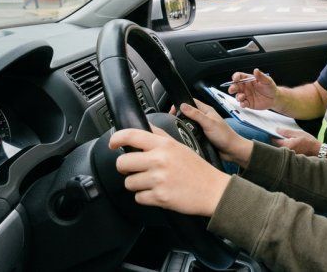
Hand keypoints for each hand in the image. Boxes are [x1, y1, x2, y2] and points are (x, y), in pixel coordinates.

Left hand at [109, 125, 229, 216]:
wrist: (213, 190)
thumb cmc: (198, 169)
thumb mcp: (180, 146)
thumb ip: (160, 136)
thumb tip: (144, 128)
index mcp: (164, 145)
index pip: (131, 135)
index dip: (116, 139)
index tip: (113, 144)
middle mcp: (159, 160)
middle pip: (123, 163)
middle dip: (126, 168)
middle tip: (135, 169)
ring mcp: (158, 179)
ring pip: (129, 182)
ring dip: (137, 184)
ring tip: (152, 182)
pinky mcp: (159, 197)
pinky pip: (138, 198)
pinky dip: (145, 197)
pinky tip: (157, 192)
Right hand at [178, 99, 252, 166]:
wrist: (232, 150)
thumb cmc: (225, 136)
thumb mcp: (209, 123)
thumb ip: (196, 114)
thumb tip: (183, 106)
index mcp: (207, 110)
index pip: (191, 102)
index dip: (181, 104)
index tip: (173, 110)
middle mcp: (204, 117)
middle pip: (188, 113)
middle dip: (181, 115)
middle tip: (173, 120)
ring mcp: (203, 126)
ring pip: (189, 123)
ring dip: (184, 126)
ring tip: (178, 128)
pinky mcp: (202, 135)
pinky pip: (191, 132)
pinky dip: (187, 133)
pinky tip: (184, 136)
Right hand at [228, 69, 276, 109]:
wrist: (274, 98)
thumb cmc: (270, 88)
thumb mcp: (267, 81)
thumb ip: (261, 76)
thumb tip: (256, 70)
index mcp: (249, 80)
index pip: (239, 76)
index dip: (236, 77)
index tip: (235, 79)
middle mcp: (246, 87)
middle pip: (235, 86)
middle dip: (232, 87)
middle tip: (232, 89)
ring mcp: (246, 95)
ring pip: (238, 95)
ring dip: (238, 96)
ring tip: (242, 97)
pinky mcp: (248, 103)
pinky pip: (243, 103)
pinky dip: (242, 104)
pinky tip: (244, 103)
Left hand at [271, 128, 320, 155]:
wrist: (317, 151)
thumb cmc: (309, 141)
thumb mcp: (298, 133)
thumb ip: (286, 132)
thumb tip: (276, 129)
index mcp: (287, 145)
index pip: (274, 140)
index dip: (273, 135)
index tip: (275, 132)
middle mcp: (286, 152)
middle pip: (276, 145)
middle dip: (277, 140)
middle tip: (281, 135)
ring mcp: (288, 155)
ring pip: (280, 148)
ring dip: (281, 144)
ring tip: (287, 140)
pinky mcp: (291, 157)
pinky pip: (285, 151)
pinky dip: (285, 148)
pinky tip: (291, 144)